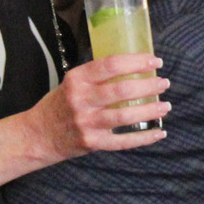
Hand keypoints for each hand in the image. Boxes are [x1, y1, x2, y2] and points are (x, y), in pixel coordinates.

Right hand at [24, 54, 169, 159]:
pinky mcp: (91, 143)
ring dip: (149, 110)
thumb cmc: (60, 104)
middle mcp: (81, 100)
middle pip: (121, 90)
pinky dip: (143, 138)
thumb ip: (97, 76)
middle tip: (164, 83)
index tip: (155, 60)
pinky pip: (122, 142)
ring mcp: (86, 123)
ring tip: (165, 106)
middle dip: (148, 85)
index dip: (136, 61)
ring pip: (124, 116)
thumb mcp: (72, 83)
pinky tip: (159, 133)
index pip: (111, 65)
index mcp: (77, 79)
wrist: (37, 135)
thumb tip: (135, 67)